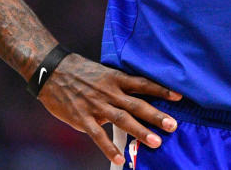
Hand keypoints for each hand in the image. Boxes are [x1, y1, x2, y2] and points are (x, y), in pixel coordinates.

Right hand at [36, 54, 182, 164]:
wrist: (51, 70)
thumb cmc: (79, 72)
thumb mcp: (103, 74)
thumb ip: (118, 87)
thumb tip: (134, 100)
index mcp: (115, 79)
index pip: (143, 84)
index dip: (161, 90)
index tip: (179, 96)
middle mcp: (109, 92)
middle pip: (137, 104)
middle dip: (156, 116)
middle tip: (173, 125)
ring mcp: (96, 105)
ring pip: (122, 120)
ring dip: (140, 132)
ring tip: (155, 143)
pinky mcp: (82, 118)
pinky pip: (98, 136)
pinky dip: (109, 148)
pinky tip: (121, 159)